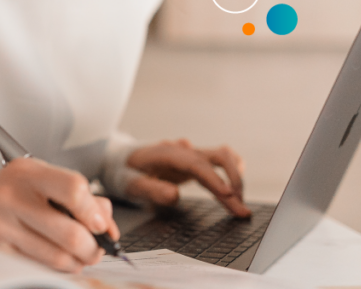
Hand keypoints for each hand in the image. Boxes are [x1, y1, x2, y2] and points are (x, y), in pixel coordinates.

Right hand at [0, 158, 118, 272]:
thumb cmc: (2, 194)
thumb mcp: (35, 181)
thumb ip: (74, 194)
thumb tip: (106, 218)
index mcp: (26, 172)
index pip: (74, 189)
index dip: (95, 212)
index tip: (101, 224)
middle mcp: (11, 197)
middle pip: (71, 233)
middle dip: (91, 248)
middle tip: (94, 249)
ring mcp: (0, 227)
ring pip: (57, 258)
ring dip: (76, 263)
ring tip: (75, 257)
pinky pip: (37, 268)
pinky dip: (53, 270)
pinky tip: (51, 260)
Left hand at [124, 138, 250, 216]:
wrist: (120, 158)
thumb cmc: (125, 171)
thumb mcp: (129, 184)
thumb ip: (150, 189)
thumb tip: (175, 196)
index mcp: (168, 153)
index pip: (197, 165)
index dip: (215, 179)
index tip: (229, 196)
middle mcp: (184, 150)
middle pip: (219, 157)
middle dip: (234, 182)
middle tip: (241, 210)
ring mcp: (191, 153)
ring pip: (224, 157)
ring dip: (236, 178)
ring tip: (239, 204)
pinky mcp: (195, 160)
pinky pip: (220, 161)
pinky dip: (232, 173)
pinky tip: (234, 191)